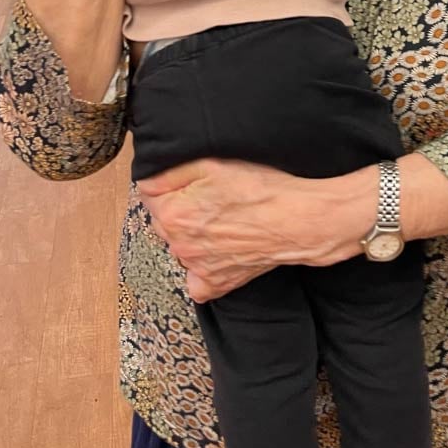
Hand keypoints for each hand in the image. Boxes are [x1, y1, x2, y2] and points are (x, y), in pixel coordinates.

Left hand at [137, 159, 368, 301]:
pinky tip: (221, 254)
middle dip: (182, 210)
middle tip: (214, 201)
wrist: (300, 220)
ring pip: (181, 247)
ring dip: (194, 237)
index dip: (174, 184)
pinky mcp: (216, 283)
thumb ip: (170, 172)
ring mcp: (196, 267)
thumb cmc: (264, 190)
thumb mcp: (214, 164)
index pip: (152, 195)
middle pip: (165, 222)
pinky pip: (196, 281)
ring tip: (226, 223)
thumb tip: (147, 181)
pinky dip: (203, 271)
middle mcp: (179, 245)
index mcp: (173, 214)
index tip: (197, 183)